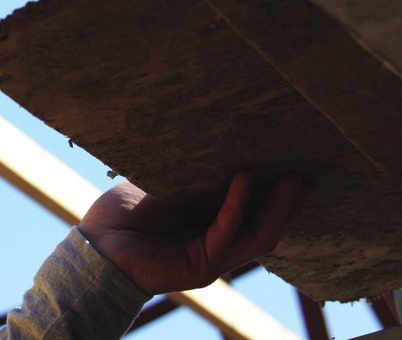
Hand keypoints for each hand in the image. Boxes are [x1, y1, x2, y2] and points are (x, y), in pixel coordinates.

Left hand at [78, 172, 309, 294]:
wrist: (92, 249)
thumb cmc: (120, 217)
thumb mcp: (160, 186)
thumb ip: (188, 173)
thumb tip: (212, 137)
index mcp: (209, 227)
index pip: (254, 212)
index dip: (277, 193)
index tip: (294, 163)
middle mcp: (216, 246)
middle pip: (266, 226)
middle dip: (290, 203)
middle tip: (309, 173)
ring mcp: (211, 259)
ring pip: (258, 236)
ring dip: (277, 207)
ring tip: (293, 179)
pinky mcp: (199, 266)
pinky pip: (225, 233)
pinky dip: (236, 206)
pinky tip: (244, 180)